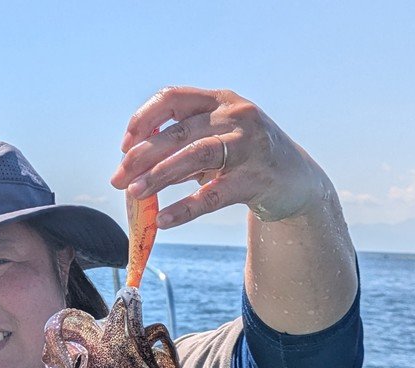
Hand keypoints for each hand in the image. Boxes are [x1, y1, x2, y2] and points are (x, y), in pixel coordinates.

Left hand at [110, 87, 331, 228]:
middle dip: (142, 156)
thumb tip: (131, 169)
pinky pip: (214, 195)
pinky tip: (164, 221)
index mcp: (219, 100)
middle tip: (118, 179)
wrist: (296, 181)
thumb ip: (179, 148)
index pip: (172, 98)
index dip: (143, 119)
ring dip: (160, 175)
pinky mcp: (257, 179)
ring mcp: (249, 145)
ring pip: (196, 156)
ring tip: (134, 193)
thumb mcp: (214, 142)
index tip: (124, 147)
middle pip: (178, 131)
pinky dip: (186, 209)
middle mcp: (235, 116)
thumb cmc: (244, 159)